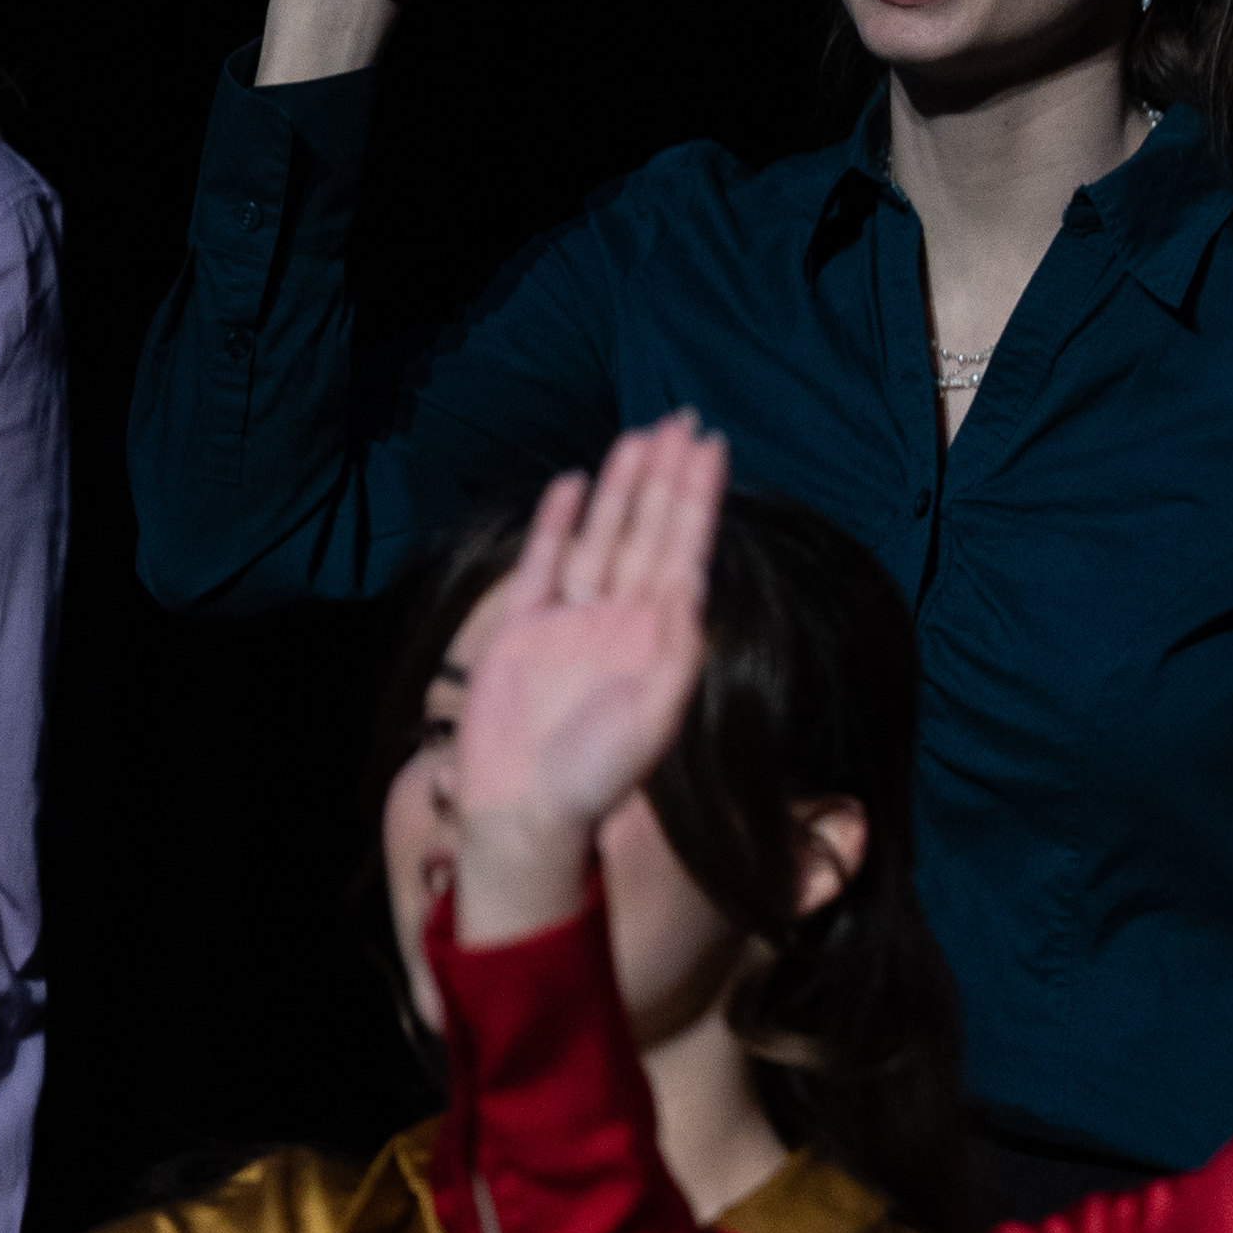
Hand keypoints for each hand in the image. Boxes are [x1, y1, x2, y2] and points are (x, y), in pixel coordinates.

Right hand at [444, 420, 728, 945]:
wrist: (528, 813)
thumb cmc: (600, 774)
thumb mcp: (659, 712)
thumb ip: (678, 650)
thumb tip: (695, 588)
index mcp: (661, 634)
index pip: (685, 547)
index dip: (698, 496)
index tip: (712, 446)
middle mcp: (619, 618)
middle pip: (646, 530)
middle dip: (665, 476)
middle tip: (682, 419)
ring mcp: (570, 620)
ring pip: (600, 537)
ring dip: (619, 488)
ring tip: (639, 436)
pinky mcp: (520, 630)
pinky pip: (544, 565)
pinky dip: (557, 524)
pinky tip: (573, 484)